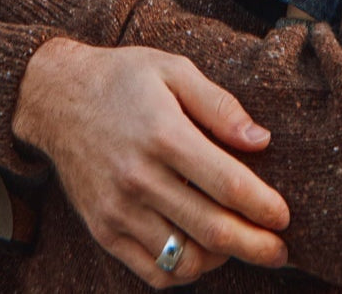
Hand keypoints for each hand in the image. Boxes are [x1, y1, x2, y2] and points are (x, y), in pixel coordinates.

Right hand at [14, 39, 289, 285]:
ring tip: (238, 246)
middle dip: (256, 246)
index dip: (263, 206)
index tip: (284, 216)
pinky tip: (200, 253)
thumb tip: (261, 141)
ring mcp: (118, 209)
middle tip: (280, 251)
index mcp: (164, 134)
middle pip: (212, 229)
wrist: (57, 97)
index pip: (227, 184)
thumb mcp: (174, 70)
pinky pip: (152, 272)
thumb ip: (220, 105)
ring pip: (184, 259)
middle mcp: (140, 177)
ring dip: (221, 260)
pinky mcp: (103, 230)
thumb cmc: (123, 79)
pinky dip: (183, 272)